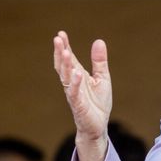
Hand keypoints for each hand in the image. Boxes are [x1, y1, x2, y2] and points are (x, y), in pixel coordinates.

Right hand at [53, 31, 111, 160]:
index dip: (64, 46)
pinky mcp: (79, 106)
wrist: (98, 126)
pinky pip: (75, 94)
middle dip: (60, 52)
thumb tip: (99, 40)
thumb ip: (99, 61)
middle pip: (63, 66)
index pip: (69, 59)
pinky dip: (75, 83)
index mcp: (78, 76)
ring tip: (65, 51)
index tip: (60, 33)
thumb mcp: (102, 78)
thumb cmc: (98, 103)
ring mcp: (74, 95)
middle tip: (57, 38)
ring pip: (66, 78)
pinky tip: (76, 73)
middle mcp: (73, 84)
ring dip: (65, 65)